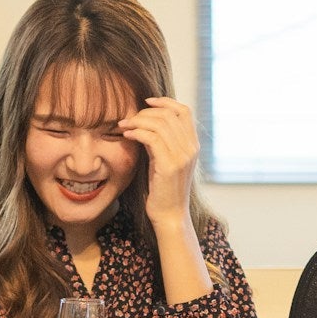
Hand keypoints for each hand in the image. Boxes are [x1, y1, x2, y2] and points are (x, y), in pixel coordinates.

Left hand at [118, 97, 198, 226]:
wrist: (170, 215)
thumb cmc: (164, 189)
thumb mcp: (165, 160)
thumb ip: (162, 141)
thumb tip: (147, 122)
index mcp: (192, 144)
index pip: (184, 111)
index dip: (165, 102)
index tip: (146, 102)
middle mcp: (191, 148)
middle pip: (169, 114)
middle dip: (144, 112)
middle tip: (127, 120)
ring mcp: (182, 156)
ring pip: (159, 124)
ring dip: (137, 121)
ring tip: (123, 126)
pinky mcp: (170, 165)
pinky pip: (152, 138)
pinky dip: (137, 132)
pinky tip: (127, 136)